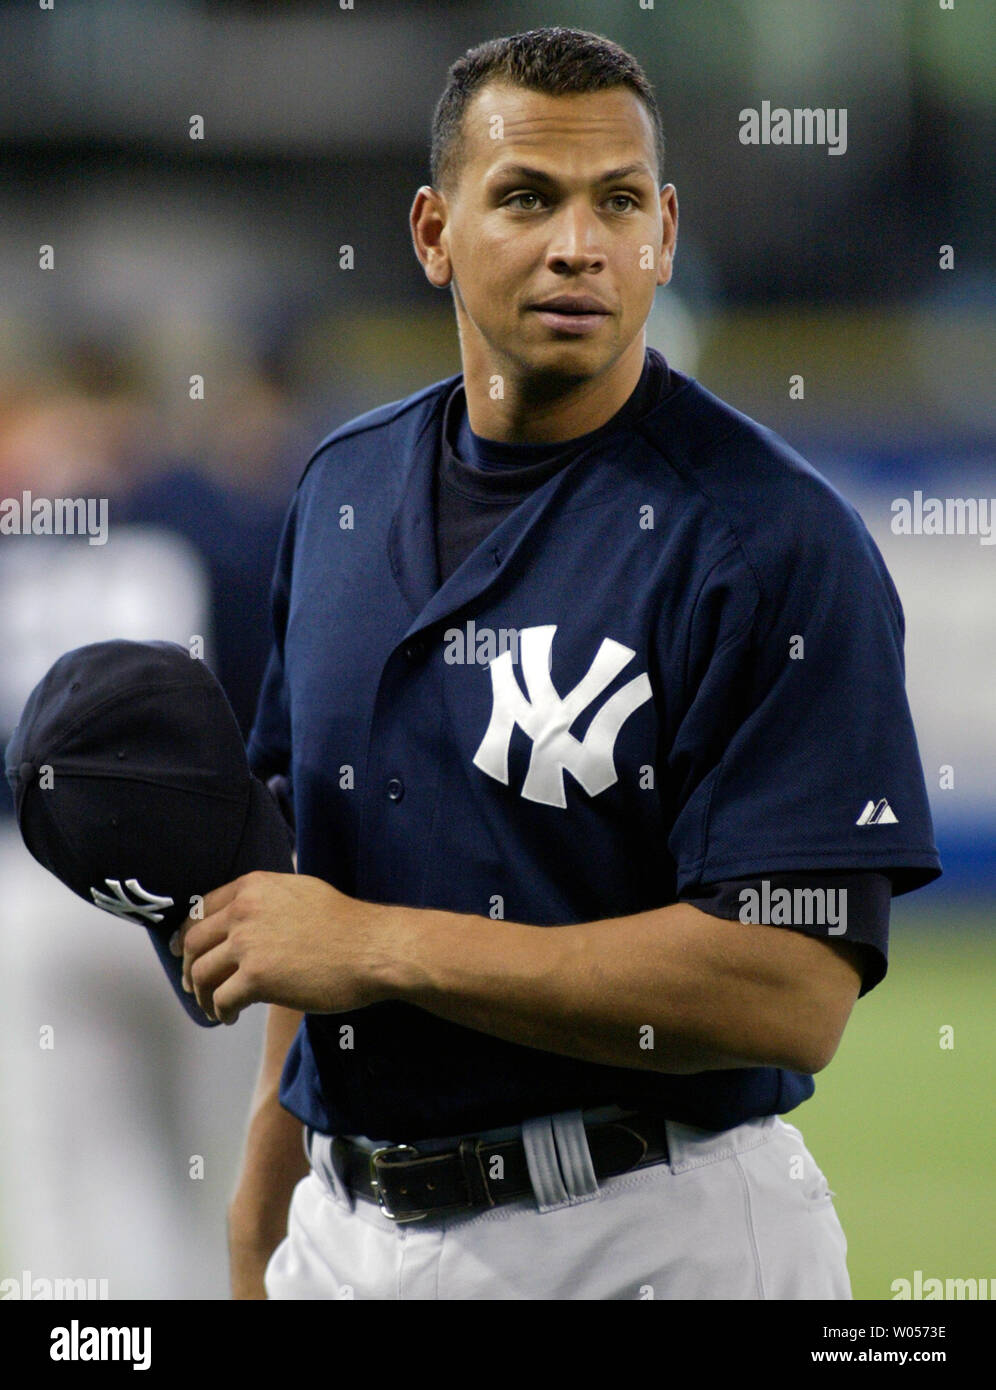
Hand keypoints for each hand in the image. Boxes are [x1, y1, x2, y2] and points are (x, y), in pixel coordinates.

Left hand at [170, 872, 395, 1023]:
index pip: (201, 909)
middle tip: (193, 986)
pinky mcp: (257, 978)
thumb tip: (244, 915)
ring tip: (214, 1007)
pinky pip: (222, 999)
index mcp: (253, 887)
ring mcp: (248, 945)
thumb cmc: (345, 924)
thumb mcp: (300, 891)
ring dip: (202, 995)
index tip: (184, 951)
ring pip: (202, 973)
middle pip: (194, 942)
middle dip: (188, 968)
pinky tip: (229, 1017)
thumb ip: (267, 899)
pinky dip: (220, 1011)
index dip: (188, 934)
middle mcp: (244, 911)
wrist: (371, 948)